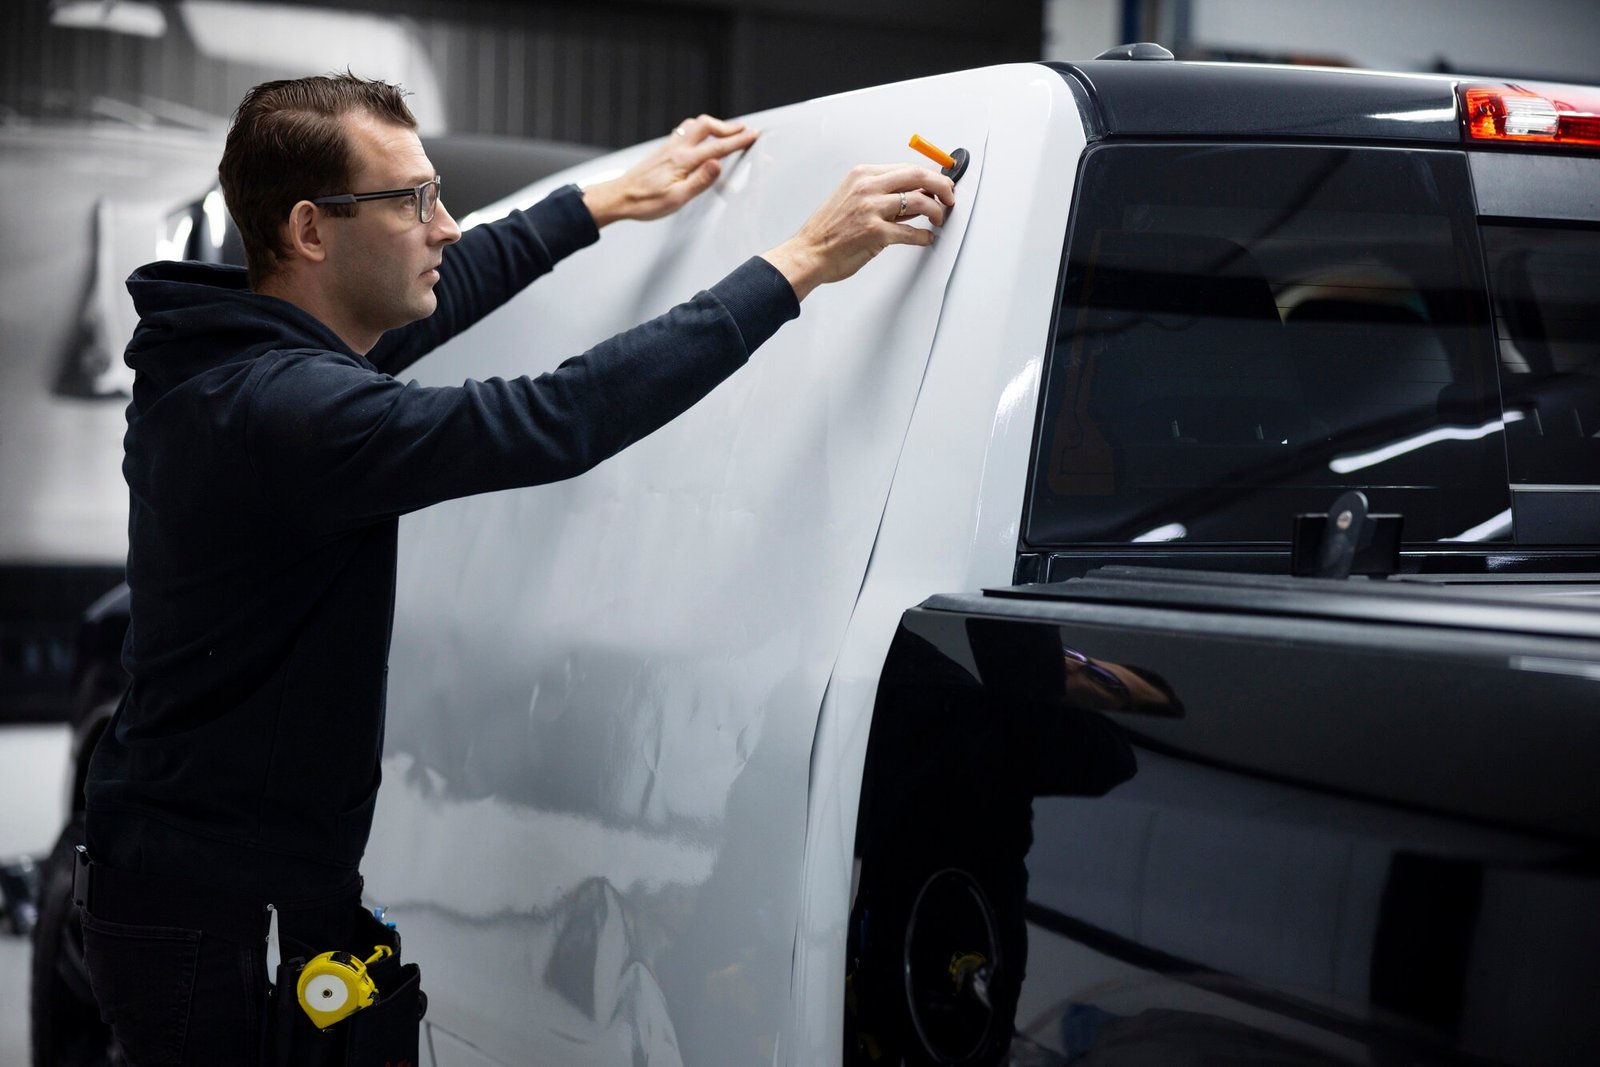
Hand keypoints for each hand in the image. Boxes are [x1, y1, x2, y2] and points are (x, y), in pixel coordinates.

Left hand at [582, 115, 758, 226]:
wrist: (619, 197)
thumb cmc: (646, 202)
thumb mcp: (677, 199)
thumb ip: (700, 181)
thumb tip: (718, 164)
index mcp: (683, 161)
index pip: (717, 147)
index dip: (738, 141)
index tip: (753, 135)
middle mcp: (676, 149)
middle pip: (706, 126)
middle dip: (728, 127)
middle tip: (745, 130)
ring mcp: (668, 147)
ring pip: (695, 125)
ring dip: (714, 125)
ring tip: (727, 130)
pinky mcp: (663, 150)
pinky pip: (685, 130)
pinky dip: (699, 128)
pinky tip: (700, 134)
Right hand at [761, 164, 954, 301]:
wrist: (808, 253)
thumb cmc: (827, 231)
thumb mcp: (852, 200)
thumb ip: (882, 196)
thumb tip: (914, 197)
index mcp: (862, 175)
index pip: (906, 167)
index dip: (930, 175)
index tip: (941, 183)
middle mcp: (867, 187)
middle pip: (918, 176)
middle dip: (942, 186)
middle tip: (950, 197)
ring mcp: (872, 209)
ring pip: (919, 201)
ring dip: (937, 211)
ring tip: (939, 219)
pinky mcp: (876, 233)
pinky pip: (912, 232)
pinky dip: (925, 236)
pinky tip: (927, 238)